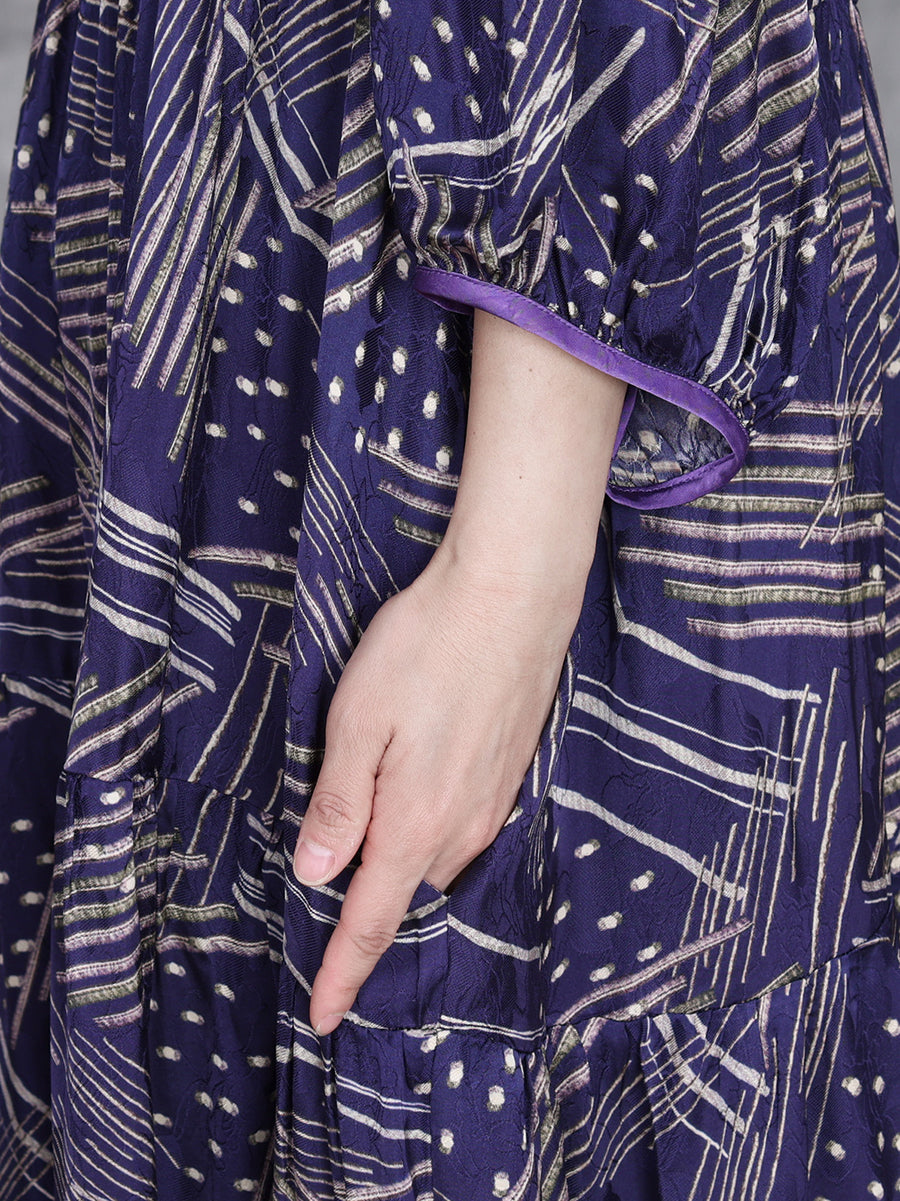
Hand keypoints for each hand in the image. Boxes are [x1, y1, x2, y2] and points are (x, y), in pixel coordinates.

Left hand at [292, 546, 583, 1035]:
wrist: (513, 596)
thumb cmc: (425, 649)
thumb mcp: (358, 721)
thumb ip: (338, 805)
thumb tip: (317, 874)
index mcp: (415, 822)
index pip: (370, 919)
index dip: (342, 972)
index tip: (322, 1017)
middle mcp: (463, 826)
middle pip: (406, 890)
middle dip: (368, 899)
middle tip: (329, 870)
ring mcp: (495, 800)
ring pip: (437, 857)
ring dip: (403, 858)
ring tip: (374, 822)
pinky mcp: (512, 771)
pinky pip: (464, 827)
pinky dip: (431, 829)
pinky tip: (419, 788)